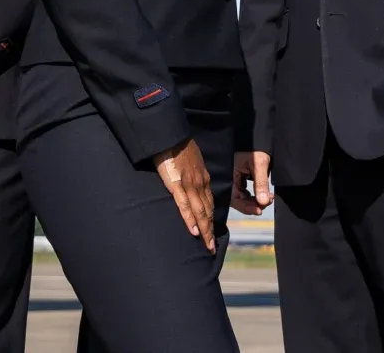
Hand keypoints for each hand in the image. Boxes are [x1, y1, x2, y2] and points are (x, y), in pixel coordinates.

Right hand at [154, 138, 215, 253]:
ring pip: (199, 212)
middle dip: (210, 230)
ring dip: (204, 230)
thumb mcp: (192, 160)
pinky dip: (190, 220)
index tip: (212, 232)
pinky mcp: (177, 185)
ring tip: (207, 246)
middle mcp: (200, 183)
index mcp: (203, 178)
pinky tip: (194, 232)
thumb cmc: (178, 146)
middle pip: (207, 211)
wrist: (170, 135)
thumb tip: (193, 179)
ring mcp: (189, 185)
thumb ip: (194, 172)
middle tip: (212, 248)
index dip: (211, 219)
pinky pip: (185, 206)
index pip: (209, 203)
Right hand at [231, 151, 272, 214]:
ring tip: (269, 199)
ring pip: (244, 197)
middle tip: (267, 203)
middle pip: (239, 200)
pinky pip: (248, 191)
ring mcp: (238, 179)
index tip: (259, 210)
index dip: (246, 207)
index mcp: (231, 177)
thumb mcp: (259, 165)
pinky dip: (257, 195)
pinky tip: (266, 195)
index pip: (235, 198)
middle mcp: (233, 180)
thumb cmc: (256, 147)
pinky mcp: (244, 178)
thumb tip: (263, 203)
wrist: (259, 136)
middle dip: (253, 205)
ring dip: (256, 201)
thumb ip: (260, 183)